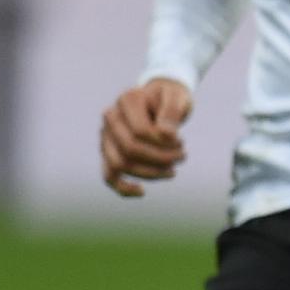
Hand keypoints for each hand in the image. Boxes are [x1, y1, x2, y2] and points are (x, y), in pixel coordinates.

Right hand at [100, 76, 193, 196]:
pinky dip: (122, 188)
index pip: (140, 132)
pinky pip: (108, 175)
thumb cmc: (171, 98)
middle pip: (130, 149)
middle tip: (182, 156)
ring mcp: (106, 135)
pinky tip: (142, 192)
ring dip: (150, 173)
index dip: (163, 143)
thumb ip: (172, 112)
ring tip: (173, 170)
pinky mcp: (108, 152)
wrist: (161, 99)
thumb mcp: (178, 97)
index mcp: (127, 100)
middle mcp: (111, 117)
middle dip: (161, 158)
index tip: (181, 141)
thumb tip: (166, 135)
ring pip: (120, 164)